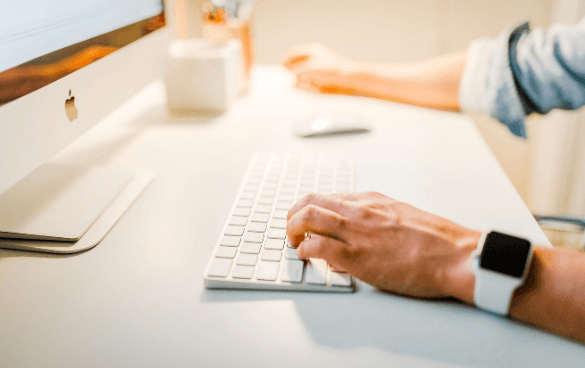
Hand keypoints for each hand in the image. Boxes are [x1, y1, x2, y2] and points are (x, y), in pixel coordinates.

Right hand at [281, 43, 356, 93]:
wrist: (350, 79)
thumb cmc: (331, 71)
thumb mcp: (309, 69)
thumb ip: (295, 72)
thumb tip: (287, 76)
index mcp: (313, 49)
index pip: (293, 53)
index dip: (285, 61)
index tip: (279, 70)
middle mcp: (316, 57)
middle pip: (297, 63)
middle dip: (291, 71)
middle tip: (285, 79)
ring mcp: (320, 67)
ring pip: (303, 73)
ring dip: (299, 78)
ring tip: (297, 84)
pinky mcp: (325, 77)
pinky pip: (311, 80)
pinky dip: (307, 84)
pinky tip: (308, 87)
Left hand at [286, 192, 479, 302]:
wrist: (456, 255)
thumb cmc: (436, 241)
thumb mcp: (401, 218)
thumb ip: (374, 223)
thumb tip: (357, 231)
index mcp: (371, 200)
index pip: (327, 196)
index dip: (309, 207)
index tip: (305, 218)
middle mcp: (359, 210)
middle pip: (310, 201)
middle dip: (293, 214)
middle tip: (291, 228)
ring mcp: (356, 231)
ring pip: (307, 218)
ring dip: (292, 229)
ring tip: (292, 241)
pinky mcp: (356, 256)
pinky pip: (316, 247)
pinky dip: (304, 251)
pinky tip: (306, 257)